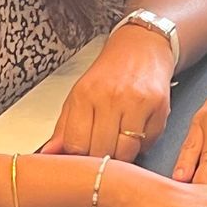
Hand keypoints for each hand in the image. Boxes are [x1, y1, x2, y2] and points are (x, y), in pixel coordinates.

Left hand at [37, 23, 174, 162]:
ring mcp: (136, 102)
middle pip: (101, 152)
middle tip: (103, 149)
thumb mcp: (79, 96)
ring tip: (120, 141)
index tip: (83, 156)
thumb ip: (64, 128)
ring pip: (126, 152)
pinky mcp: (159, 106)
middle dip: (102, 158)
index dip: (79, 158)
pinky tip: (137, 131)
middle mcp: (110, 97)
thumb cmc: (109, 75)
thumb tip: (48, 154)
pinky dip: (142, 144)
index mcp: (84, 96)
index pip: (76, 145)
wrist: (142, 48)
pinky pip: (148, 143)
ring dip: (123, 155)